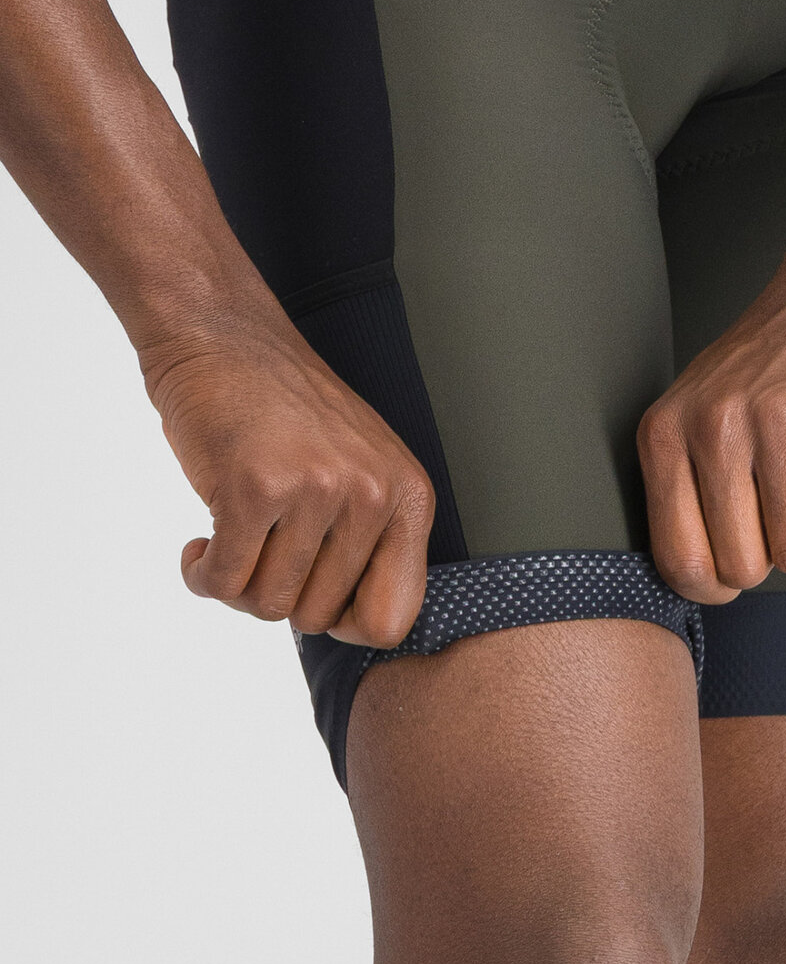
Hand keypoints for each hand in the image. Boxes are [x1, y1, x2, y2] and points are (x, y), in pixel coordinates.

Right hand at [142, 320, 435, 647]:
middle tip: (258, 551)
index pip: (392, 619)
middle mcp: (372, 495)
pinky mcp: (253, 488)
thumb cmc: (285, 411)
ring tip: (230, 540)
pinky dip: (201, 577)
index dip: (344, 624)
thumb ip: (371, 542)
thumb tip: (361, 629)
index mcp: (408, 497)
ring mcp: (315, 490)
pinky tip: (199, 545)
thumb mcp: (362, 468)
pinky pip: (224, 583)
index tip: (312, 594)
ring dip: (236, 586)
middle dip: (278, 596)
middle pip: (319, 619)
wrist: (222, 335)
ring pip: (268, 605)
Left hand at [636, 268, 785, 604]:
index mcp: (663, 436)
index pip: (678, 561)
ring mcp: (775, 418)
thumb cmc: (758, 372)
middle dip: (773, 565)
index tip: (734, 575)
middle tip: (785, 529)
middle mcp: (712, 426)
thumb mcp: (690, 418)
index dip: (714, 588)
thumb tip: (699, 583)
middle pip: (743, 569)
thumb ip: (682, 493)